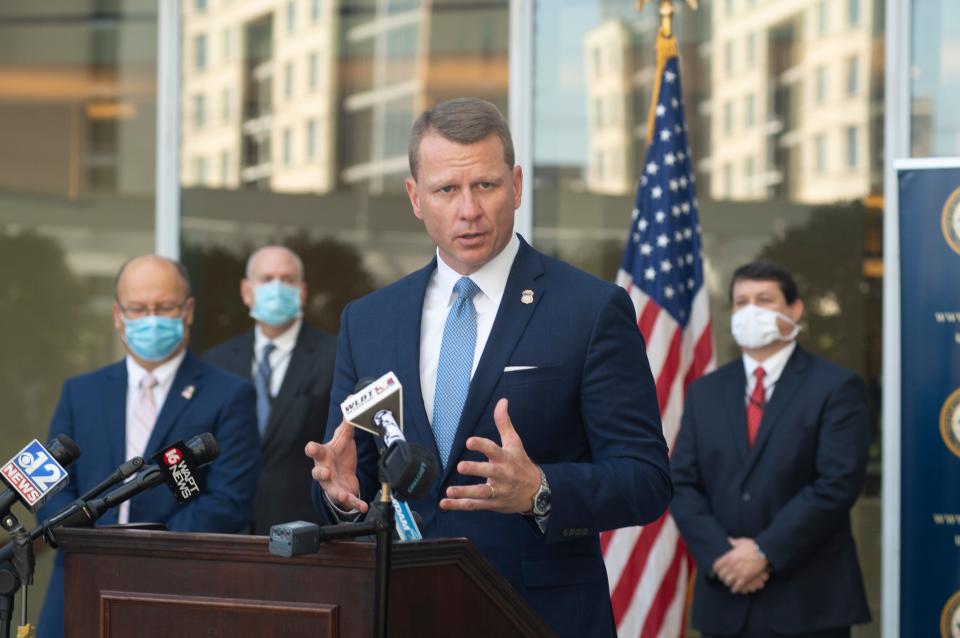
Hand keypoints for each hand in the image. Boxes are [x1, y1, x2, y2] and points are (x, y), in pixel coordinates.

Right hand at [304, 420, 366, 512]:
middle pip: (317, 473)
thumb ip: (347, 422)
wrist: (344, 474)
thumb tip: (351, 401)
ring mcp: (331, 484)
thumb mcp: (344, 437)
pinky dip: (355, 503)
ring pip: (330, 490)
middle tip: (325, 472)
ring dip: (337, 493)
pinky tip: (363, 506)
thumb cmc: (339, 454)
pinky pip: (348, 500)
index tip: (311, 447)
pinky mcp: (341, 493)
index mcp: (323, 455)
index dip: (312, 449)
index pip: (314, 451)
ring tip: (343, 495)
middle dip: (320, 473)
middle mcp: (324, 471)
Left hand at [439, 398, 540, 513]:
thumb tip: (502, 401)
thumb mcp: (514, 442)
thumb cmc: (521, 463)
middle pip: (489, 472)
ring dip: (465, 492)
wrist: (536, 492)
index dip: (482, 445)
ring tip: (450, 490)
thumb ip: (504, 423)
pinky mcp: (492, 503)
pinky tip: (444, 504)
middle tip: (460, 467)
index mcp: (506, 458)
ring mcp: (498, 491)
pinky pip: (474, 505)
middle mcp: (502, 475)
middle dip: (476, 470)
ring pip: (481, 492)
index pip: (494, 450)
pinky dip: (459, 506)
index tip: (469, 441)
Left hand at [713, 537, 768, 593]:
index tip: (717, 571)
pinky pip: (737, 586)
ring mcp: (738, 572)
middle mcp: (731, 565)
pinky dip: (735, 589)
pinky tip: (735, 589)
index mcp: (729, 556)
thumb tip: (729, 539)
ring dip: (728, 583)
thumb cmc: (753, 546)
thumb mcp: (742, 542)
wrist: (764, 552)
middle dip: (722, 577)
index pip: (716, 566)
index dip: (716, 569)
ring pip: (727, 582)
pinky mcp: (745, 578)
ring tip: (729, 583)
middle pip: (721, 575)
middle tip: (724, 578)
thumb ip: (734, 542)